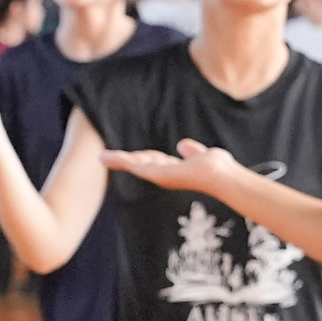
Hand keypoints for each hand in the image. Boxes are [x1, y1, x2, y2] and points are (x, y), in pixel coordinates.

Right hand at [100, 139, 247, 193]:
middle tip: (105, 158)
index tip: (131, 156)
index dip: (142, 158)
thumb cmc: (217, 168)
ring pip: (134, 164)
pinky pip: (132, 164)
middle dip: (123, 161)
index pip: (155, 162)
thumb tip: (182, 145)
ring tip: (102, 158)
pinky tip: (106, 158)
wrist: (220, 175)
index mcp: (175, 170)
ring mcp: (158, 175)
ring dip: (118, 160)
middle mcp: (165, 175)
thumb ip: (192, 151)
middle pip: (141, 164)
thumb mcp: (200, 155)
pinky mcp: (154, 173)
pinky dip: (119, 160)